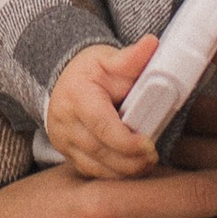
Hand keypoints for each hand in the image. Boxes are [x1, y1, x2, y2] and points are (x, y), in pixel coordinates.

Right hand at [45, 36, 162, 179]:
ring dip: (124, 170)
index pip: (101, 124)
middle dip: (130, 160)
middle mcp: (65, 122)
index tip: (149, 145)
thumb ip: (131, 57)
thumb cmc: (89, 71)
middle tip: (153, 156)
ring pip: (95, 167)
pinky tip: (130, 167)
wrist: (63, 81)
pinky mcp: (67, 154)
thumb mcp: (108, 59)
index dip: (126, 140)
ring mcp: (63, 141)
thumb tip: (152, 44)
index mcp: (77, 96)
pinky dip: (113, 173)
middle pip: (99, 151)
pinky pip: (91, 172)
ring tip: (146, 162)